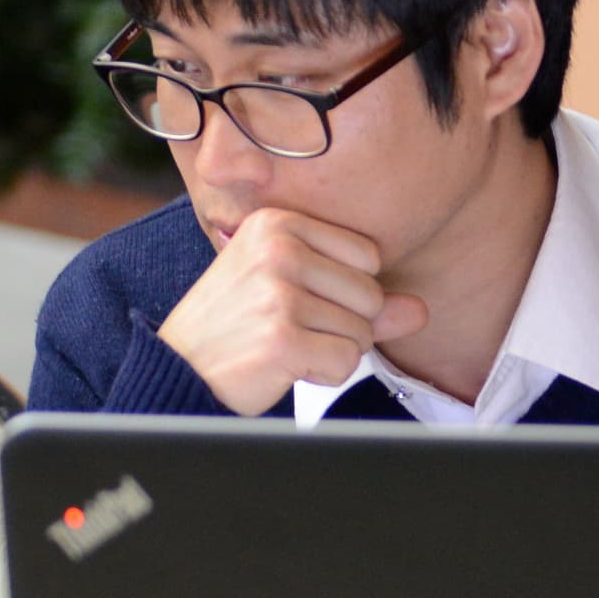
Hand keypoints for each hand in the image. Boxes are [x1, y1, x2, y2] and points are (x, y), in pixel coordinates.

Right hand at [155, 207, 428, 413]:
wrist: (179, 367)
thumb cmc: (236, 324)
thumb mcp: (292, 292)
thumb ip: (359, 296)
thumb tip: (419, 310)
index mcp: (279, 223)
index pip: (368, 258)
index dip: (346, 292)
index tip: (298, 299)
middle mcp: (279, 250)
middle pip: (371, 296)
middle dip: (343, 326)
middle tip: (289, 328)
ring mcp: (279, 294)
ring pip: (362, 333)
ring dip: (332, 351)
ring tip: (284, 345)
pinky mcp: (282, 339)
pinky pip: (345, 363)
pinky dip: (322, 374)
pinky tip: (285, 365)